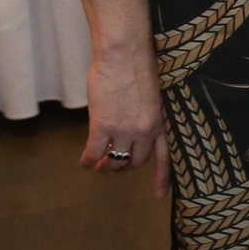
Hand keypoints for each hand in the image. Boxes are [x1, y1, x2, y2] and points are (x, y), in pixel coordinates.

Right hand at [82, 42, 169, 197]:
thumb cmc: (139, 66)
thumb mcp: (153, 94)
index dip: (162, 177)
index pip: (164, 155)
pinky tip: (84, 163)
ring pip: (115, 161)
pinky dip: (88, 161)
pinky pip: (94, 153)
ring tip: (100, 166)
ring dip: (106, 166)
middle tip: (114, 165)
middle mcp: (145, 130)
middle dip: (125, 165)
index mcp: (160, 121)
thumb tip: (137, 124)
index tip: (159, 195)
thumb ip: (148, 113)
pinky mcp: (103, 126)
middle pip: (136, 161)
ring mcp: (124, 130)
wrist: (124, 54)